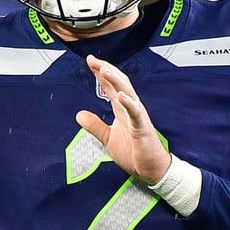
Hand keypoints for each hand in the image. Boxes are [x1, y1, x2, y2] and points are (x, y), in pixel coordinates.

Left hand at [76, 54, 171, 184]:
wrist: (150, 170)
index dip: (100, 73)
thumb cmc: (134, 152)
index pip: (110, 86)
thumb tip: (79, 115)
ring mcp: (137, 116)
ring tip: (104, 69)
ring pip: (128, 93)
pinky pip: (136, 113)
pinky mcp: (142, 128)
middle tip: (92, 60)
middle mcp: (130, 108)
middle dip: (106, 70)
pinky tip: (121, 96)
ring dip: (116, 80)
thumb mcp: (107, 138)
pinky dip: (129, 103)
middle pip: (118, 83)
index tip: (90, 61)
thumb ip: (95, 125)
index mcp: (121, 109)